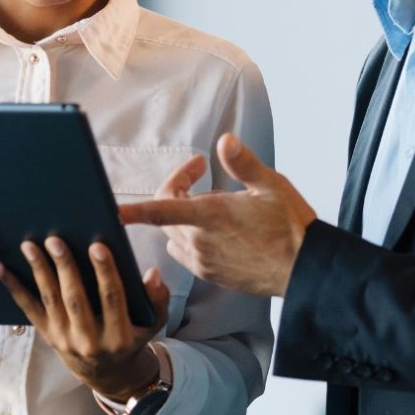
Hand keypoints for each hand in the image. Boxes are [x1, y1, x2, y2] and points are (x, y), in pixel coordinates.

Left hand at [0, 236, 170, 400]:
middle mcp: (89, 340)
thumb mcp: (154, 324)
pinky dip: (16, 289)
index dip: (105, 272)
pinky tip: (5, 269)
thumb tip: (152, 273)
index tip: (98, 246)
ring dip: (39, 271)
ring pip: (51, 300)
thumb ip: (158, 299)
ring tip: (30, 245)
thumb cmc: (132, 338)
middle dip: (65, 267)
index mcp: (118, 335)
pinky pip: (30, 310)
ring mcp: (65, 339)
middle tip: (55, 240)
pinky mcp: (48, 335)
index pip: (112, 298)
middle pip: (75, 299)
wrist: (107, 373)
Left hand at [120, 133, 315, 297]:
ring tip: (215, 204)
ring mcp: (203, 261)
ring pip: (173, 234)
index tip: (111, 208)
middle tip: (202, 171)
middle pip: (164, 214)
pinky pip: (184, 252)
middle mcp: (200, 241)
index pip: (160, 210)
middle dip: (176, 190)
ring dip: (182, 215)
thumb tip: (224, 140)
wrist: (304, 268)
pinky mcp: (209, 274)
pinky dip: (190, 236)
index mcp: (211, 215)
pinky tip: (216, 229)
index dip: (132, 210)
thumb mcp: (271, 185)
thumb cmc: (290, 225)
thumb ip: (243, 162)